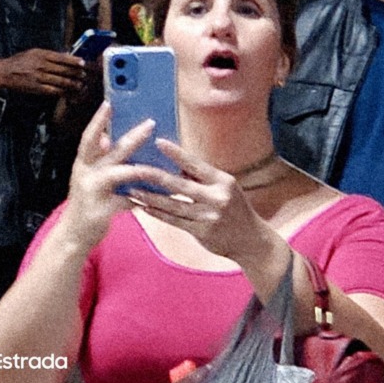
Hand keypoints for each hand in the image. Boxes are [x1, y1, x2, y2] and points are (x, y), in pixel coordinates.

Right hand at [0, 49, 85, 95]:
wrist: (5, 72)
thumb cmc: (20, 61)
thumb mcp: (34, 52)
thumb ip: (49, 54)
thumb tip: (65, 55)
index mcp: (42, 54)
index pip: (62, 57)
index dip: (74, 61)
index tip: (82, 63)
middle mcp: (42, 65)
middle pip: (64, 70)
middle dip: (76, 73)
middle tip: (84, 74)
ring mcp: (40, 77)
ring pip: (61, 81)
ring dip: (73, 83)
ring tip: (80, 85)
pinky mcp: (37, 88)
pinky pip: (54, 90)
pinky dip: (63, 92)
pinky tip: (68, 92)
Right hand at [59, 102, 157, 248]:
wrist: (74, 235)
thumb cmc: (86, 204)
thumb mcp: (87, 178)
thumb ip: (97, 160)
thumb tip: (108, 138)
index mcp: (83, 164)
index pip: (89, 137)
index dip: (98, 120)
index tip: (109, 104)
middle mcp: (85, 174)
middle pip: (112, 150)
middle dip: (133, 137)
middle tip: (150, 123)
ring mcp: (93, 192)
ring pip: (121, 173)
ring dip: (141, 168)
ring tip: (159, 164)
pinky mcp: (102, 209)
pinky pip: (128, 200)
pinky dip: (144, 197)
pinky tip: (159, 196)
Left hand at [127, 139, 274, 261]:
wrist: (251, 241)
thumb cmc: (234, 208)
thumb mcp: (225, 187)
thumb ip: (202, 177)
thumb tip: (176, 163)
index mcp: (223, 181)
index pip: (196, 164)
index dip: (176, 153)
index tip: (158, 142)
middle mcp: (217, 198)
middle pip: (179, 185)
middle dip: (154, 176)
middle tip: (133, 168)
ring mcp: (208, 217)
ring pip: (172, 205)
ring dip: (149, 197)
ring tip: (132, 190)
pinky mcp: (201, 232)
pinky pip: (174, 221)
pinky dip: (157, 213)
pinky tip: (143, 207)